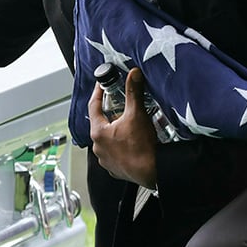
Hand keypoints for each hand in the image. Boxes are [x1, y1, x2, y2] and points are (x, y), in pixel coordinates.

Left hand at [88, 67, 157, 188]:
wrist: (153, 172)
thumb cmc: (142, 147)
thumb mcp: (137, 114)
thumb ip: (133, 92)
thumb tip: (133, 75)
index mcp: (98, 132)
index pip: (93, 107)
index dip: (98, 93)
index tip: (102, 85)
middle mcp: (98, 147)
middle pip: (101, 124)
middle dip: (110, 113)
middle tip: (119, 104)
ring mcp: (106, 160)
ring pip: (108, 140)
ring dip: (116, 131)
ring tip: (128, 124)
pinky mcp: (116, 169)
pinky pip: (115, 153)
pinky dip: (121, 145)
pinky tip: (132, 142)